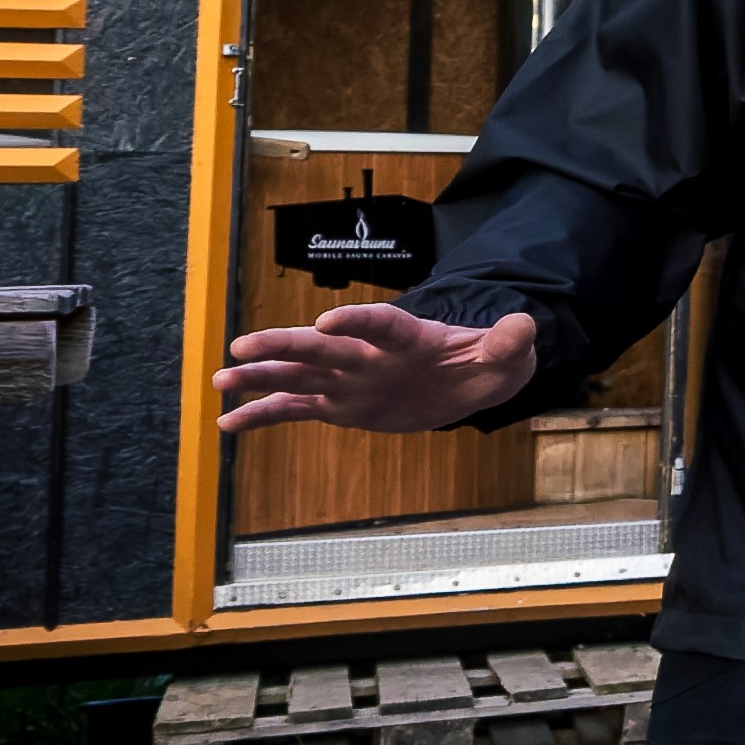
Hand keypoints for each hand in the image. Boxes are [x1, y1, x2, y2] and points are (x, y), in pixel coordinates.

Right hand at [212, 299, 538, 434]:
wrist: (462, 382)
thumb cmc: (481, 362)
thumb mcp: (504, 357)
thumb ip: (508, 343)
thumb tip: (524, 327)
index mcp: (406, 337)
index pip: (379, 324)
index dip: (355, 320)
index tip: (327, 321)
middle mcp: (367, 355)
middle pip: (322, 347)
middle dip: (284, 346)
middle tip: (244, 347)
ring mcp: (348, 380)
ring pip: (298, 376)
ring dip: (260, 379)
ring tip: (221, 382)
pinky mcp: (339, 405)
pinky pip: (295, 410)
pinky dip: (263, 416)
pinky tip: (228, 424)